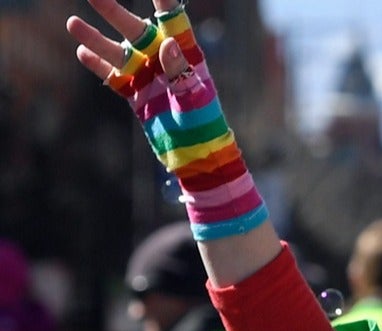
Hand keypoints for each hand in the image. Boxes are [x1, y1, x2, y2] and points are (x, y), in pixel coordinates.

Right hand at [67, 0, 267, 242]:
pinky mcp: (136, 96)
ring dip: (96, 38)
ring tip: (72, 22)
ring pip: (118, 52)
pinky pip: (114, 77)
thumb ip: (180, 72)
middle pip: (136, 31)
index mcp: (186, 57)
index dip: (163, 2)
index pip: (174, 21)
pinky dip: (98, 65)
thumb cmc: (205, 129)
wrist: (197, 160)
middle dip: (114, 12)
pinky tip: (82, 52)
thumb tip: (168, 42)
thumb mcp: (194, 100)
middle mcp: (164, 62)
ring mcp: (148, 78)